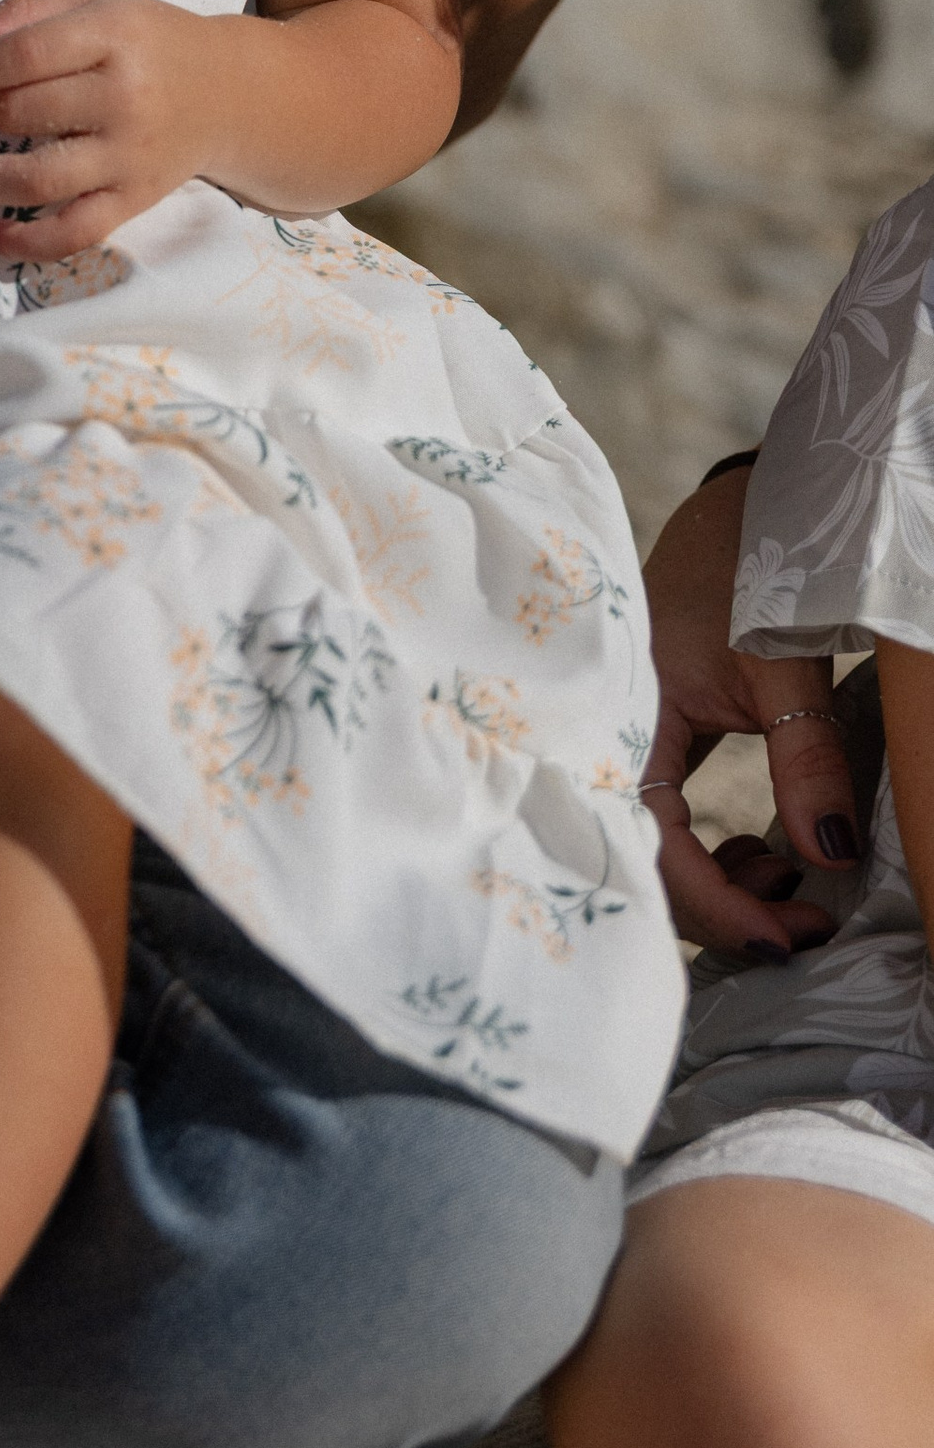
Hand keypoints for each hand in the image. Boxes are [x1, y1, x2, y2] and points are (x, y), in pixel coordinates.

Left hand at [0, 0, 203, 256]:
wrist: (229, 93)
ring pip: (40, 180)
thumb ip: (29, 11)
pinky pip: (75, 232)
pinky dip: (27, 243)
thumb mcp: (97, 2)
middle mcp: (124, 100)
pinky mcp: (134, 200)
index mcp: (114, 38)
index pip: (27, 56)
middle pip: (26, 113)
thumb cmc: (149, 40)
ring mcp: (129, 157)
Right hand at [641, 461, 862, 954]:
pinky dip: (720, 851)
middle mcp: (618, 732)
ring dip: (726, 881)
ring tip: (792, 878)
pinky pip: (673, 819)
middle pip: (648, 856)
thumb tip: (828, 856)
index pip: (657, 841)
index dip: (717, 905)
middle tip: (804, 924)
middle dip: (726, 908)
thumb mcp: (786, 669)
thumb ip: (808, 762)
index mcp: (632, 714)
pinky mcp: (656, 738)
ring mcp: (633, 736)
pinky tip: (766, 848)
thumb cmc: (751, 573)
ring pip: (660, 843)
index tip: (787, 938)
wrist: (736, 510)